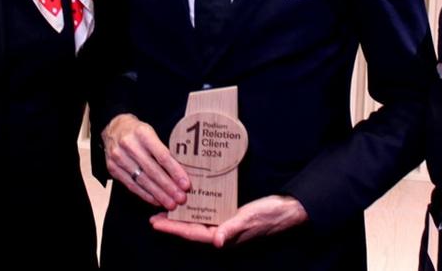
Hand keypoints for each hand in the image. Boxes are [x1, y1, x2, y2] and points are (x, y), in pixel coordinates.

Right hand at [101, 113, 190, 209]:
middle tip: (180, 198)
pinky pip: (131, 185)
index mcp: (143, 133)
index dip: (175, 172)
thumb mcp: (152, 132)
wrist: (114, 128)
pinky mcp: (112, 168)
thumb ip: (164, 149)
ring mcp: (119, 157)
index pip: (162, 156)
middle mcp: (129, 145)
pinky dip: (145, 195)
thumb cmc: (138, 132)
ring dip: (158, 194)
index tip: (185, 184)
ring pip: (142, 180)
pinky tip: (156, 201)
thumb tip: (183, 171)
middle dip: (168, 187)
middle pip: (152, 170)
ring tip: (171, 203)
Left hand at [149, 195, 308, 246]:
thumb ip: (232, 229)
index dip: (173, 228)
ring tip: (166, 206)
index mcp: (223, 237)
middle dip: (172, 223)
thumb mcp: (249, 219)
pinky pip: (208, 213)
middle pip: (190, 228)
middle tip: (153, 214)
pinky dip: (196, 207)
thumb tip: (216, 242)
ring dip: (182, 215)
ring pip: (197, 221)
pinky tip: (188, 200)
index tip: (155, 221)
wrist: (287, 210)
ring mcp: (225, 224)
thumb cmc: (269, 215)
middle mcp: (221, 232)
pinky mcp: (230, 216)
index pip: (192, 233)